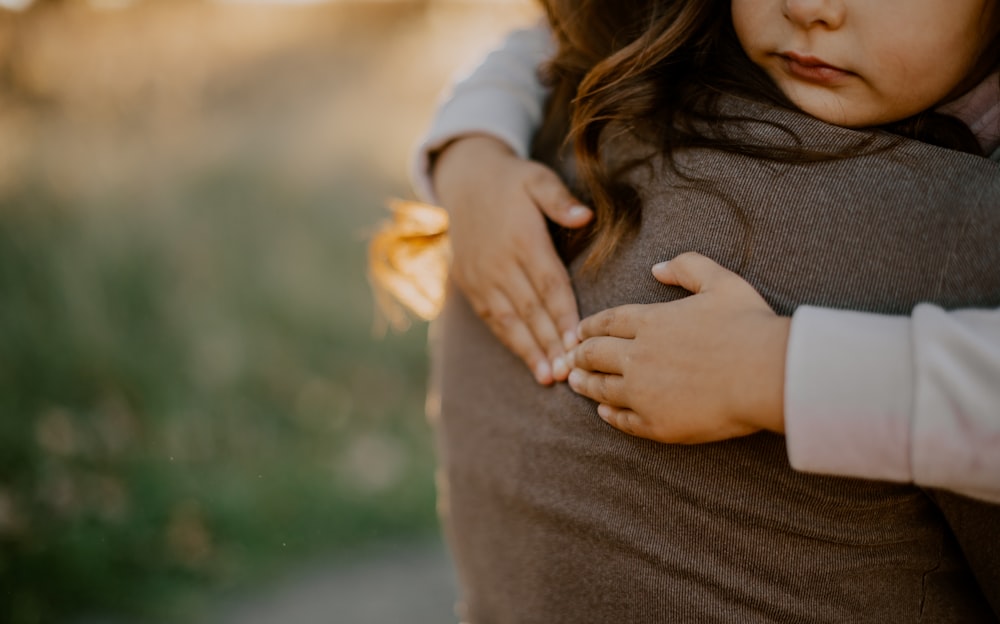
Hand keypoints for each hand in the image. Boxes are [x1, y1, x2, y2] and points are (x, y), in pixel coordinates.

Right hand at [433, 135, 591, 384]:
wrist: (464, 181)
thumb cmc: (512, 181)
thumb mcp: (537, 178)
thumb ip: (559, 199)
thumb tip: (585, 216)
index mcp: (521, 238)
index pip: (548, 283)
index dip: (564, 314)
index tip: (580, 341)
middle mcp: (498, 262)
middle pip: (530, 308)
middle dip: (549, 342)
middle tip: (568, 372)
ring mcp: (480, 276)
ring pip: (508, 320)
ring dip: (529, 350)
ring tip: (548, 376)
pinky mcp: (469, 284)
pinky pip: (491, 318)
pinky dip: (510, 341)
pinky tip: (528, 361)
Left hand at [567, 252, 790, 442]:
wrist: (768, 374)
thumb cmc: (749, 325)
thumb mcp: (721, 281)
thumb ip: (687, 266)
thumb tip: (657, 267)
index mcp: (650, 321)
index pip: (607, 323)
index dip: (589, 327)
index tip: (579, 331)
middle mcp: (638, 356)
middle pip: (595, 355)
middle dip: (579, 355)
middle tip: (570, 357)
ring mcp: (644, 392)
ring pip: (601, 389)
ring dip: (585, 384)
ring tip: (575, 382)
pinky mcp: (656, 424)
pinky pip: (623, 420)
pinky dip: (609, 415)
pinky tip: (604, 412)